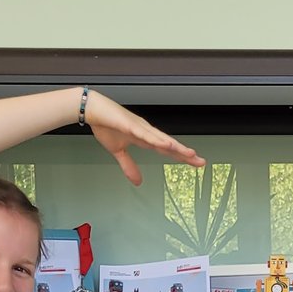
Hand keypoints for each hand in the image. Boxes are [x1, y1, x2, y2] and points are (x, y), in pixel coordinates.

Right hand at [84, 90, 203, 184]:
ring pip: (161, 138)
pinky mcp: (130, 124)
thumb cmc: (105, 125)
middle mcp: (146, 132)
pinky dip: (155, 138)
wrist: (92, 110)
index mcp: (145, 138)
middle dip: (185, 153)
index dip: (181, 156)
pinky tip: (166, 143)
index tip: (196, 162)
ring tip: (189, 154)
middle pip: (169, 144)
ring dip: (175, 146)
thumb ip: (129, 166)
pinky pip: (144, 133)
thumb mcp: (118, 152)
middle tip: (200, 161)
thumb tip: (138, 182)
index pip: (167, 150)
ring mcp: (139, 127)